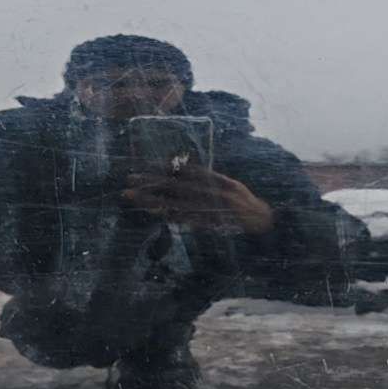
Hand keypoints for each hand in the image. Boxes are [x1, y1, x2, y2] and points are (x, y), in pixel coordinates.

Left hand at [122, 167, 274, 235]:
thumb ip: (207, 176)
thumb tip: (183, 168)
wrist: (260, 220)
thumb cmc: (242, 201)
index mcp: (210, 180)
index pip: (180, 172)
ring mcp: (204, 207)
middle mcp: (205, 191)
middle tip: (128, 179)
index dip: (160, 168)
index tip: (142, 166)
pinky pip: (183, 219)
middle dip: (148, 182)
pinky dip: (168, 216)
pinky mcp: (206, 222)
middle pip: (171, 185)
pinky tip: (153, 213)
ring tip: (131, 196)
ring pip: (173, 202)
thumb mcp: (228, 183)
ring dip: (151, 199)